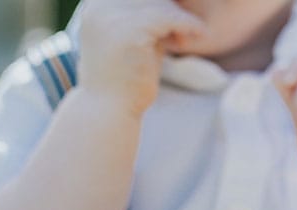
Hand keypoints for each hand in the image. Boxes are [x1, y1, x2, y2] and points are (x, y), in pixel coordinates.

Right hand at [76, 0, 204, 117]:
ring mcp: (112, 17)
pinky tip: (202, 34)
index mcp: (95, 6)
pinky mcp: (130, 31)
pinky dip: (188, 24)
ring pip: (160, 4)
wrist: (109, 111)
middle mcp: (99, 6)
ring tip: (190, 37)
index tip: (176, 25)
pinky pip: (168, 18)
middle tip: (184, 33)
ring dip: (181, 19)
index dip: (161, 5)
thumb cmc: (123, 82)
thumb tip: (173, 4)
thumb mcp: (134, 42)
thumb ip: (148, 22)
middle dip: (171, 10)